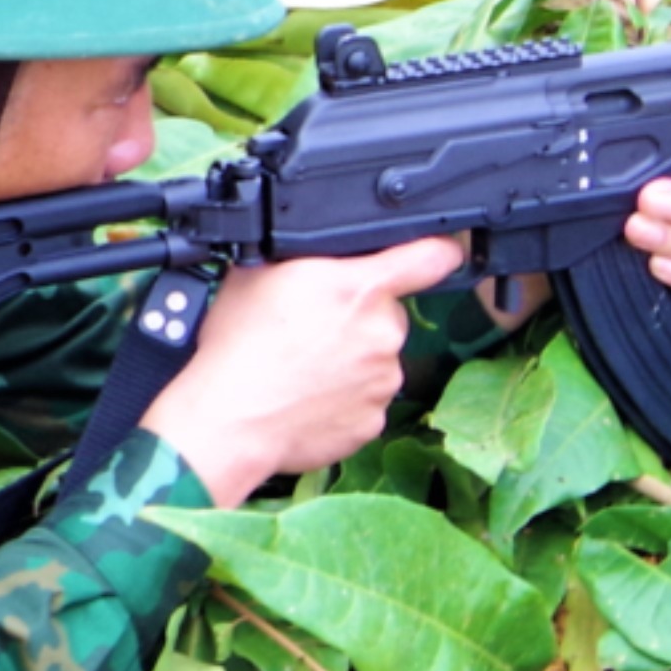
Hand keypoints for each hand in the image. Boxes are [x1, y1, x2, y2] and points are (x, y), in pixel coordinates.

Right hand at [143, 234, 468, 502]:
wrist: (230, 418)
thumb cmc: (239, 347)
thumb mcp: (259, 273)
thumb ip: (305, 258)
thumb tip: (317, 252)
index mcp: (361, 288)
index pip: (432, 256)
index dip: (437, 249)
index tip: (440, 252)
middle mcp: (383, 333)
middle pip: (387, 314)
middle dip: (358, 318)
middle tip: (312, 330)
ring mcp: (383, 381)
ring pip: (376, 360)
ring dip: (350, 361)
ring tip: (302, 368)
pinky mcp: (373, 421)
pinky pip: (364, 401)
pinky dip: (342, 399)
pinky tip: (307, 396)